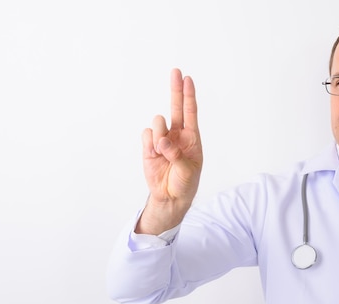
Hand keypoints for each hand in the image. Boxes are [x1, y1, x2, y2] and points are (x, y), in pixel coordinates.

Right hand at [136, 68, 202, 234]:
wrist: (170, 197)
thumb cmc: (185, 183)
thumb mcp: (187, 170)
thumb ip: (176, 154)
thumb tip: (162, 142)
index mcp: (191, 138)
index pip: (190, 112)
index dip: (188, 95)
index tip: (188, 79)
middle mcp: (177, 135)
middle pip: (175, 107)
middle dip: (175, 89)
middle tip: (176, 71)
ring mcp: (162, 139)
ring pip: (157, 123)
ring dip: (159, 136)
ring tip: (163, 153)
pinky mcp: (149, 146)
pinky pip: (146, 135)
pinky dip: (149, 144)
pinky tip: (154, 155)